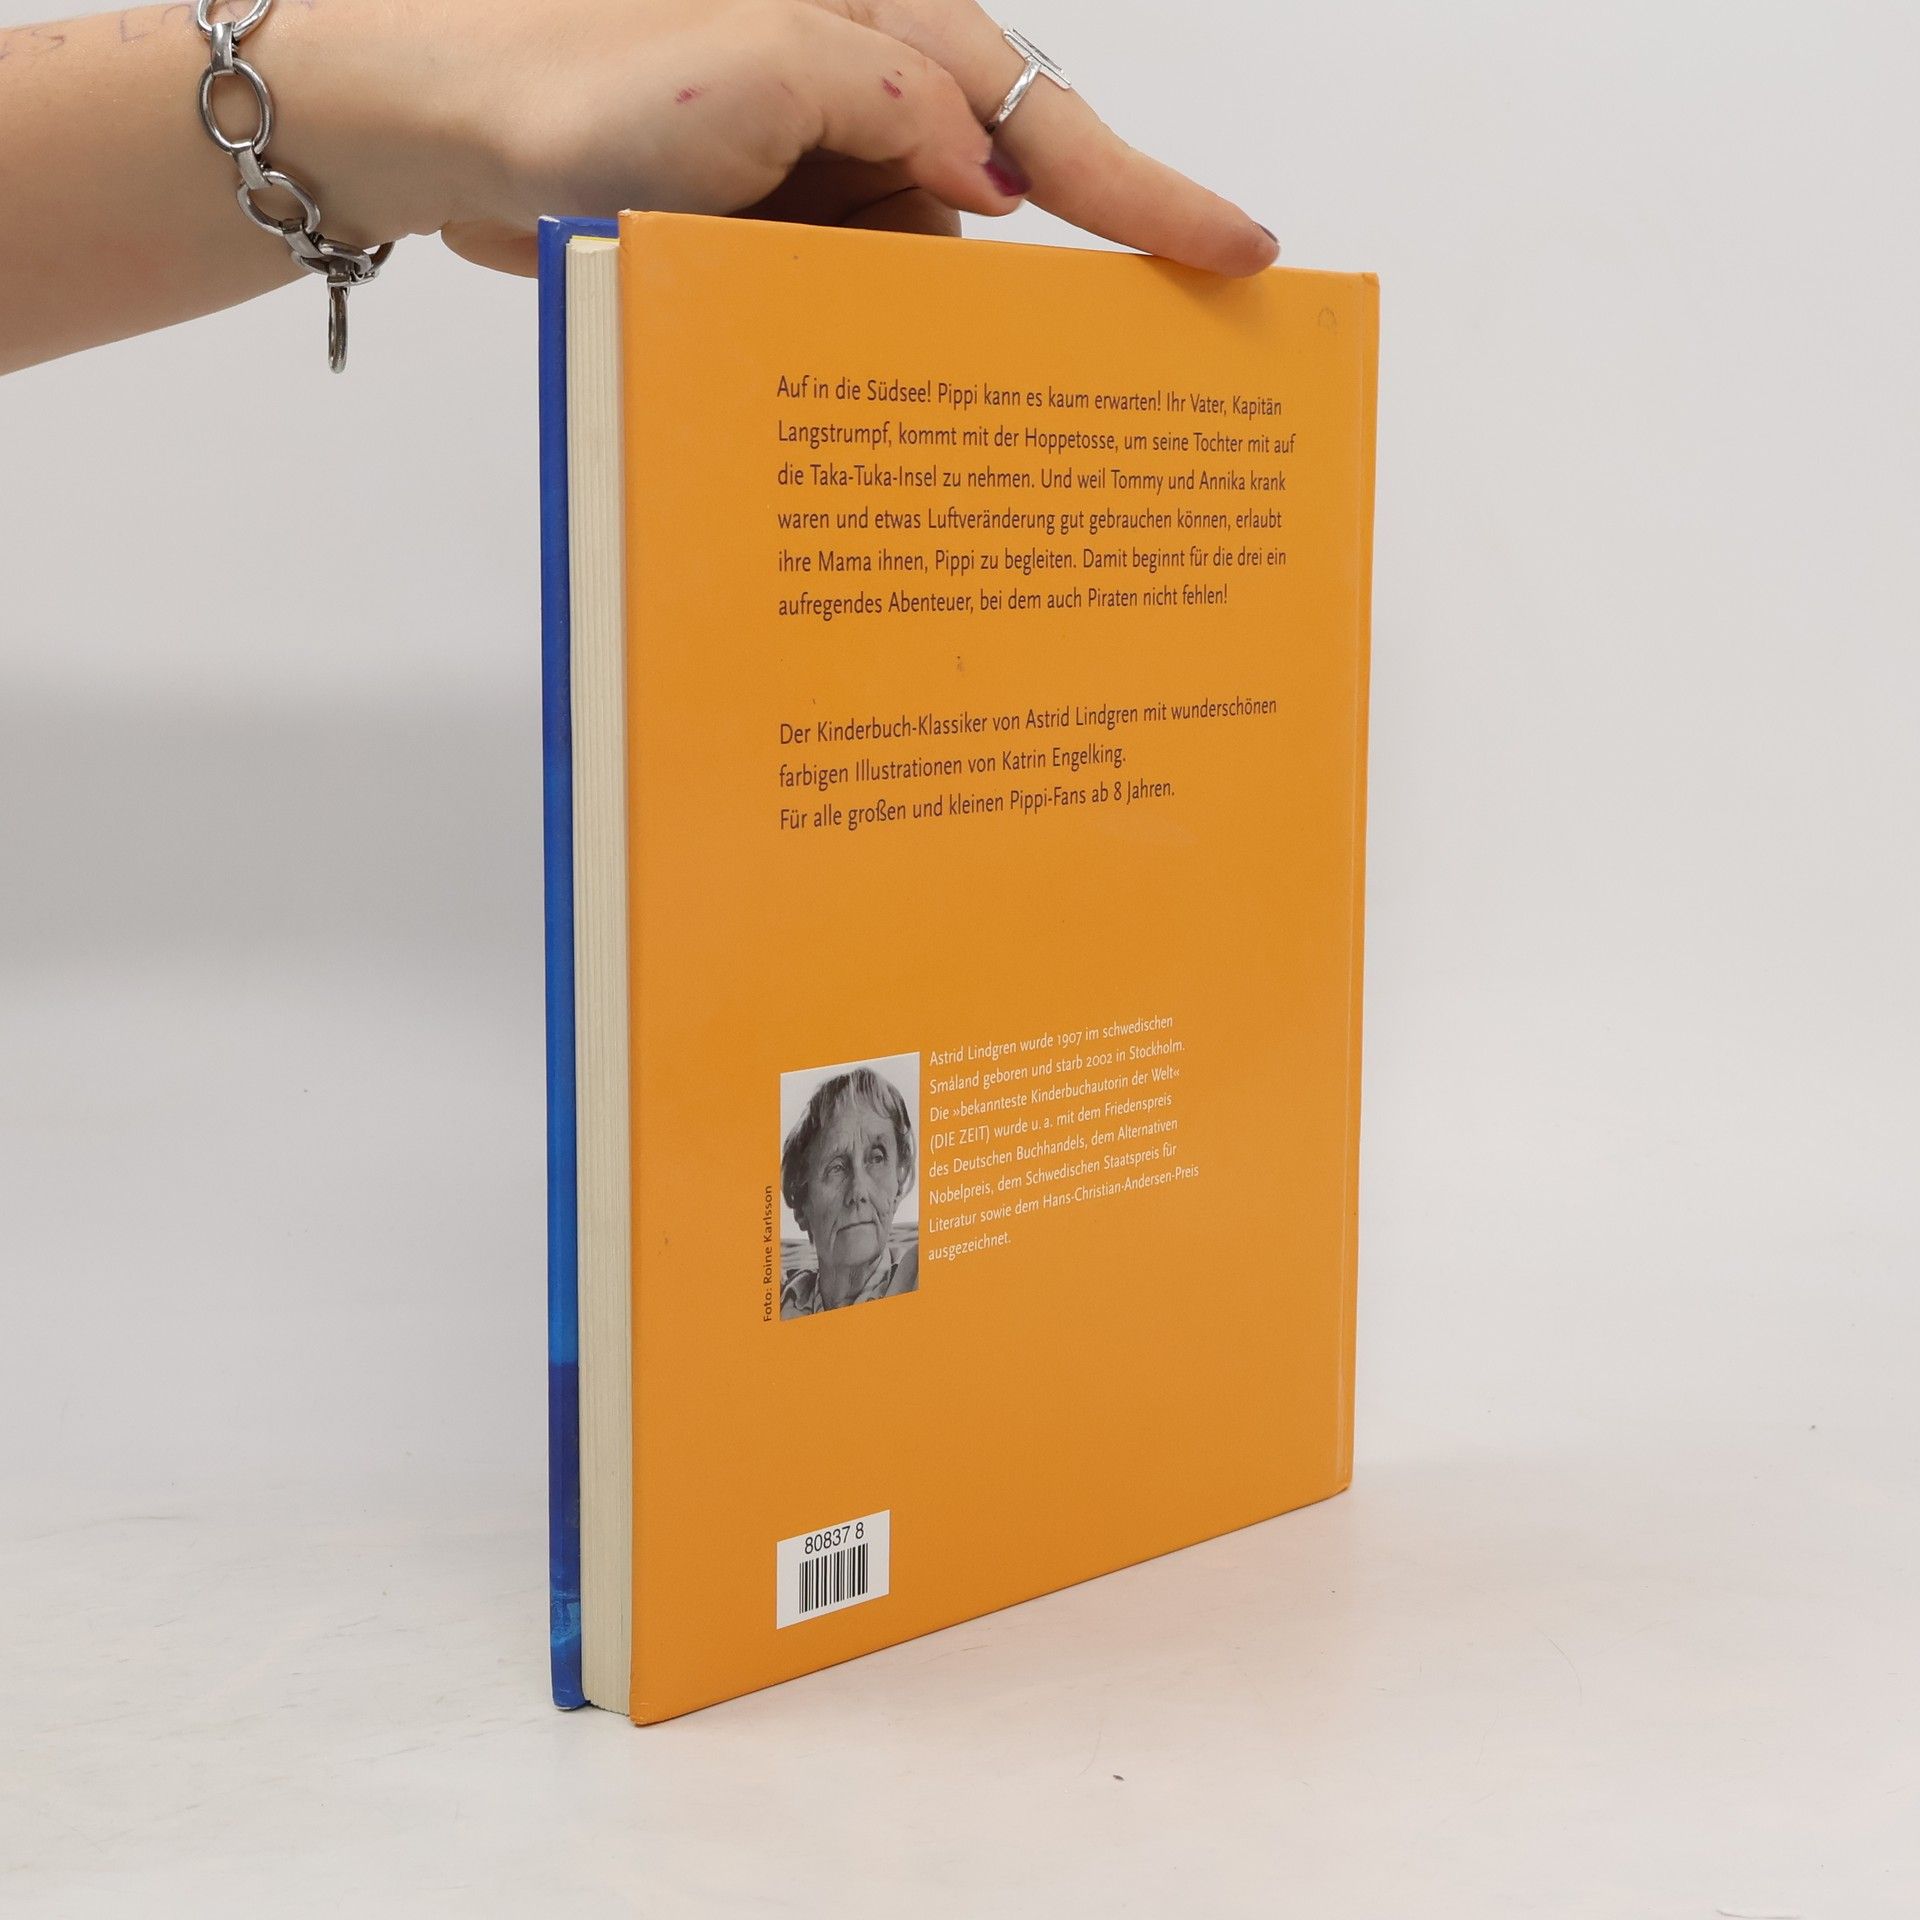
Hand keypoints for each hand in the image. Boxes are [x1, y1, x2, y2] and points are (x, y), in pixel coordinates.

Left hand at [372, 0, 1279, 277]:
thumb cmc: (582, 76)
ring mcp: (816, 173)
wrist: (442, 125)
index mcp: (885, 36)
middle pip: (986, 216)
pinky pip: (843, 300)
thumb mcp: (764, 70)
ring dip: (881, 327)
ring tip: (809, 334)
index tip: (1240, 255)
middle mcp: (865, 103)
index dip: (1152, 195)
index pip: (1047, 121)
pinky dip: (832, 339)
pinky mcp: (768, 233)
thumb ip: (898, 109)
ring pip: (912, 277)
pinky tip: (798, 359)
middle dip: (983, 292)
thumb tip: (993, 183)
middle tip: (999, 362)